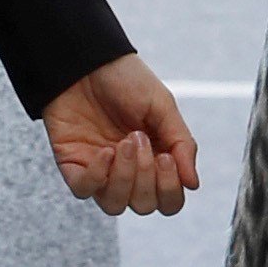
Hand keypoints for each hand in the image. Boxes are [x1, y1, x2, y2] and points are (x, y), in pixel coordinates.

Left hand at [41, 54, 199, 216]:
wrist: (86, 60)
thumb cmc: (126, 79)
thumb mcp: (163, 105)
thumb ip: (181, 144)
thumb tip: (193, 184)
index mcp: (155, 159)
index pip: (169, 200)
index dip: (170, 188)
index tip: (165, 157)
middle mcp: (129, 171)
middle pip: (144, 206)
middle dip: (145, 176)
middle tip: (139, 138)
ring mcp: (101, 171)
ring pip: (115, 205)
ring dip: (124, 178)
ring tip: (123, 143)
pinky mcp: (74, 166)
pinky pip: (85, 191)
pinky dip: (97, 176)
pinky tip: (104, 151)